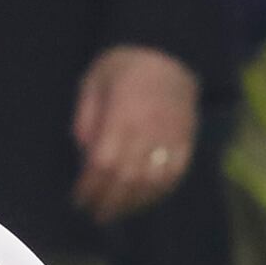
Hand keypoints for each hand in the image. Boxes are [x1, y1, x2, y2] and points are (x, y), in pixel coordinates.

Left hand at [72, 45, 200, 223]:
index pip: (104, 162)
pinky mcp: (187, 139)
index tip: (78, 200)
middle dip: (109, 201)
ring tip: (117, 212)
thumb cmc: (124, 64)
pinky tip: (145, 199)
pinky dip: (160, 192)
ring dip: (133, 202)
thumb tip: (83, 151)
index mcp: (122, 115)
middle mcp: (148, 130)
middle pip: (128, 178)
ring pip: (153, 181)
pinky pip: (176, 173)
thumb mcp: (93, 81)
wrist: (168, 49)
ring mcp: (171, 137)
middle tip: (95, 215)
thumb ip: (86, 117)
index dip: (91, 187)